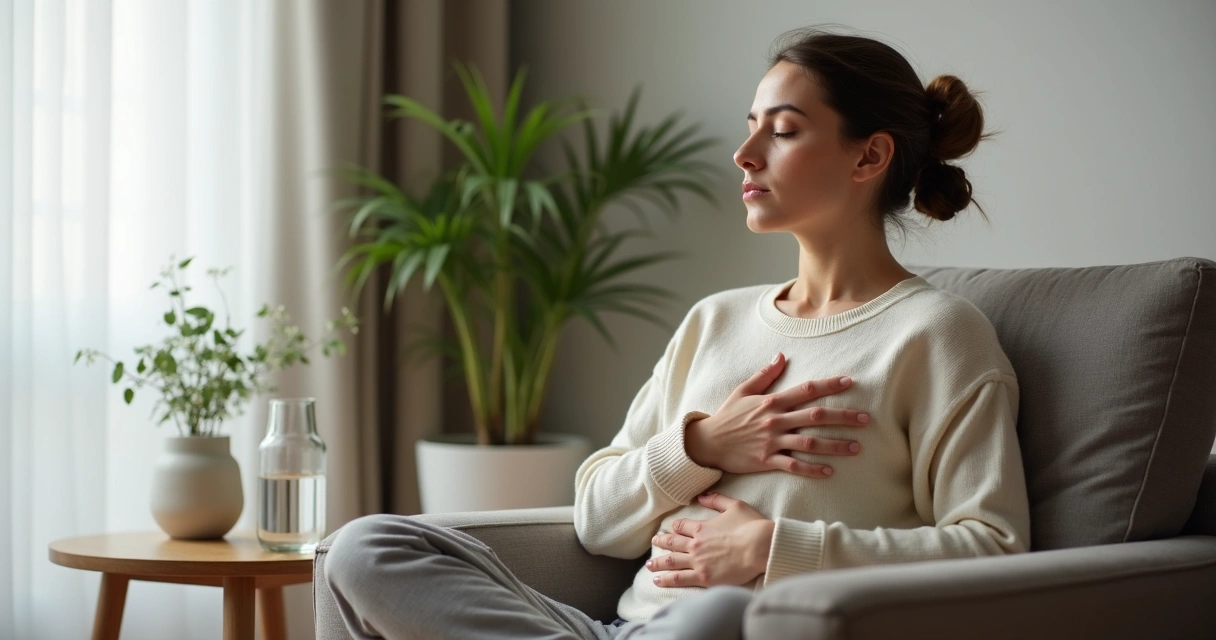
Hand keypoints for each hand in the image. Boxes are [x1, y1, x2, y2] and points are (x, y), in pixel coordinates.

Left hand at [647, 491, 774, 587]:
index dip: (674, 527)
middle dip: (661, 543)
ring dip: (658, 563)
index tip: (669, 529)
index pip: (681, 526)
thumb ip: (716, 500)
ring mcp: (698, 562)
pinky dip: (666, 580)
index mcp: (701, 527)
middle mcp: (695, 544)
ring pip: (671, 562)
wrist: (760, 547)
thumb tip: (701, 497)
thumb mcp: (735, 506)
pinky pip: (680, 579)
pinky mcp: (704, 578)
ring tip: (649, 565)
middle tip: (653, 543)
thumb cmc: (751, 526)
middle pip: (672, 543)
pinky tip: (657, 581)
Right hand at [685, 352, 869, 478]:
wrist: (707, 443)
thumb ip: (764, 375)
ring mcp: (772, 441)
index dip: (829, 385)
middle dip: (843, 417)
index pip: (806, 390)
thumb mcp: (742, 391)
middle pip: (815, 416)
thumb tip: (781, 356)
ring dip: (835, 445)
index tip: (850, 381)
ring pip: (809, 443)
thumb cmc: (726, 416)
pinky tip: (829, 471)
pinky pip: (793, 466)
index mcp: (771, 401)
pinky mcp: (766, 461)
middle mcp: (775, 420)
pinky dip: (812, 469)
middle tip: (865, 419)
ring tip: (856, 448)